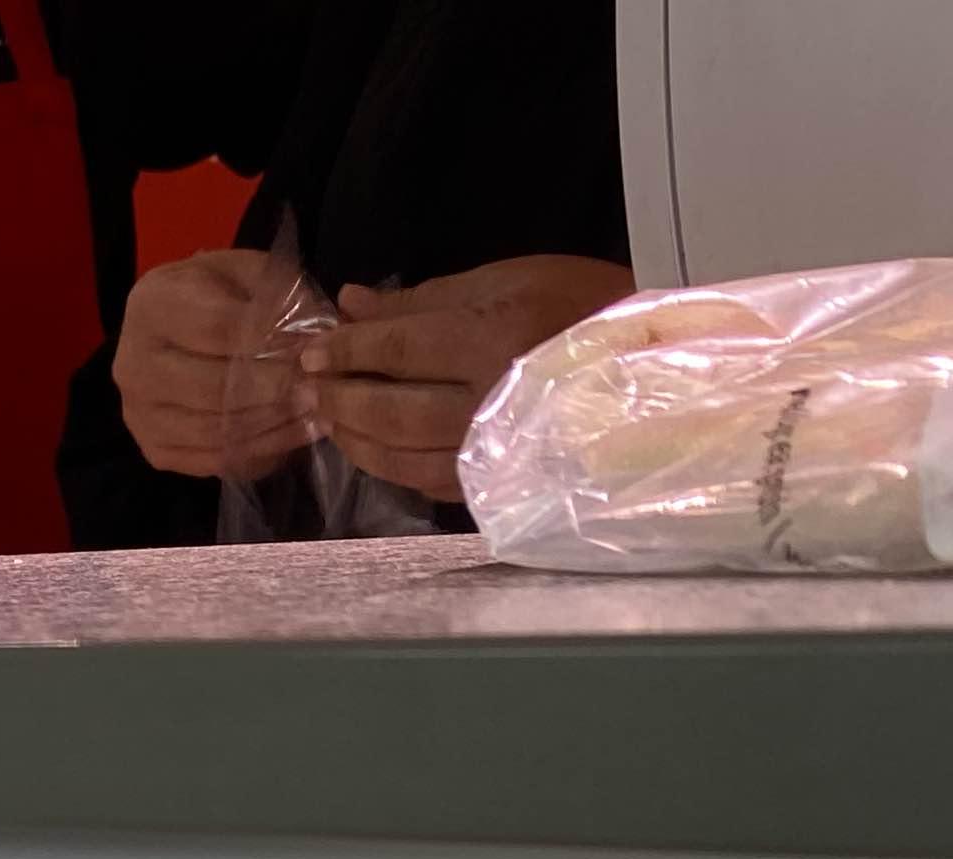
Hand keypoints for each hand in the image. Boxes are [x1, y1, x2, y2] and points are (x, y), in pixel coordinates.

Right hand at [115, 248, 321, 482]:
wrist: (169, 328)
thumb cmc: (213, 294)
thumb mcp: (244, 273)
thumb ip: (276, 295)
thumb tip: (315, 337)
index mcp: (152, 306)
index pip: (218, 330)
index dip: (271, 342)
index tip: (313, 349)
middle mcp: (134, 364)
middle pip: (212, 388)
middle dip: (274, 390)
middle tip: (319, 389)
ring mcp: (139, 414)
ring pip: (214, 432)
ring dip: (271, 427)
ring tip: (314, 415)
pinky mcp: (154, 449)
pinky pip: (212, 461)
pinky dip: (257, 453)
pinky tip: (290, 437)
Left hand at [298, 256, 633, 499]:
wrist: (646, 364)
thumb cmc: (578, 306)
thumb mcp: (505, 279)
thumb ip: (422, 299)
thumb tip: (352, 304)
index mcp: (492, 339)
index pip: (397, 349)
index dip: (347, 351)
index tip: (311, 351)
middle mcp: (489, 403)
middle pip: (390, 411)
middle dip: (339, 401)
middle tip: (305, 390)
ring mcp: (494, 452)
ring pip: (401, 458)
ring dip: (355, 441)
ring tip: (327, 420)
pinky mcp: (500, 485)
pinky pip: (428, 482)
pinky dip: (390, 466)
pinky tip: (370, 449)